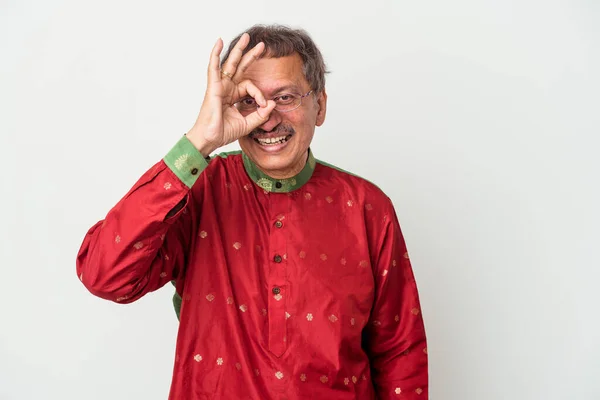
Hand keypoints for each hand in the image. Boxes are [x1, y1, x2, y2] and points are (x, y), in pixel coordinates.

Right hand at [186, 33, 276, 155]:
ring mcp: (219, 86)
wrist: (210, 139)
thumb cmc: (223, 132)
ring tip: (247, 37)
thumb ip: (261, 114)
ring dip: (239, 50)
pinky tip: (219, 41)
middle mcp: (226, 88)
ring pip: (230, 63)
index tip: (263, 105)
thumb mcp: (248, 123)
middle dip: (251, 55)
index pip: (250, 87)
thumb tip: (273, 103)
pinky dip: (215, 54)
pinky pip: (213, 67)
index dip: (259, 94)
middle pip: (240, 67)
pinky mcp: (213, 87)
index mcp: (233, 96)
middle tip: (262, 45)